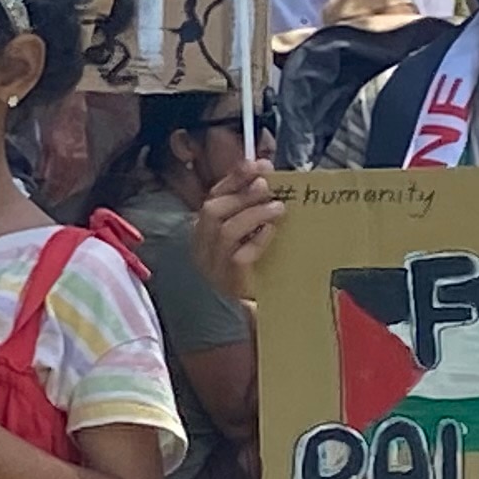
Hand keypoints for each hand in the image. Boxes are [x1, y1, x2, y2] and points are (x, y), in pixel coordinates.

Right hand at [192, 154, 287, 310]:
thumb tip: (266, 176)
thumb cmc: (249, 271)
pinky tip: (271, 232)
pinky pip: (239, 256)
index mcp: (204, 231)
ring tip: (277, 207)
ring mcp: (212, 266)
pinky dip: (257, 240)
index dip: (235, 178)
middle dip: (242, 194)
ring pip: (225, 231)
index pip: (213, 196)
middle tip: (268, 185)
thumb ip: (251, 208)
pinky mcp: (228, 282)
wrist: (244, 314)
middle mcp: (202, 247)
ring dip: (253, 213)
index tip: (258, 164)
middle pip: (212, 210)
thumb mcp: (248, 236)